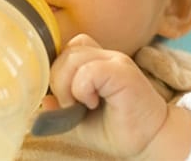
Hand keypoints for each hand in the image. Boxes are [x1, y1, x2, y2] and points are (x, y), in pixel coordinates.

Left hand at [44, 34, 171, 158]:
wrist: (150, 141)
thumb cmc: (117, 129)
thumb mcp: (79, 120)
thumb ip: (60, 108)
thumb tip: (41, 101)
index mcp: (97, 62)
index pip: (67, 50)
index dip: (57, 72)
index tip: (61, 98)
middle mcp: (107, 56)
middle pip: (66, 52)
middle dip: (58, 81)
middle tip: (69, 105)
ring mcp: (116, 62)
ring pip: (73, 57)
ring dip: (67, 85)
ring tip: (80, 105)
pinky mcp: (123, 73)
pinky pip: (89, 70)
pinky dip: (82, 89)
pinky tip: (92, 104)